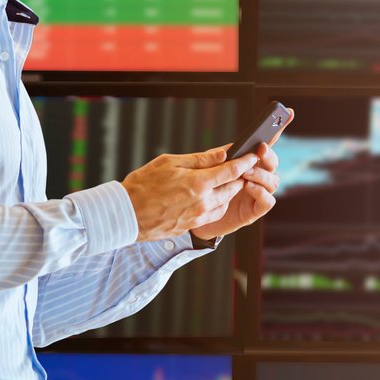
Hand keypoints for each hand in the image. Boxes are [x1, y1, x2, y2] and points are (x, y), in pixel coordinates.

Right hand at [121, 145, 260, 240]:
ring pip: (225, 203)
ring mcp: (198, 217)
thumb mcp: (170, 163)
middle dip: (240, 176)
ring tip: (224, 181)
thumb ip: (200, 159)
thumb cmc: (143, 185)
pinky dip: (219, 204)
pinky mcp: (192, 226)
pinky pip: (214, 215)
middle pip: (233, 188)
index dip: (246, 161)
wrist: (127, 214)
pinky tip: (212, 197)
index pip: (231, 170)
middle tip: (240, 167)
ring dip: (229, 191)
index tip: (252, 155)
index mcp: (198, 183)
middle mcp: (202, 202)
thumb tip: (222, 153)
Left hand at [189, 108, 291, 243]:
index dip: (277, 129)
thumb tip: (230, 148)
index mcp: (248, 163)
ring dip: (261, 173)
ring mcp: (258, 194)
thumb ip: (220, 160)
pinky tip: (248, 186)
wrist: (197, 218)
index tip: (287, 112)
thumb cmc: (204, 191)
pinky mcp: (254, 210)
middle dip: (268, 154)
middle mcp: (257, 176)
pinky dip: (260, 192)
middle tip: (259, 150)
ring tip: (246, 173)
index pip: (265, 144)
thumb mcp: (208, 171)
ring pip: (273, 180)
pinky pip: (268, 200)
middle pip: (273, 162)